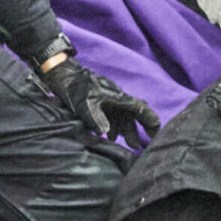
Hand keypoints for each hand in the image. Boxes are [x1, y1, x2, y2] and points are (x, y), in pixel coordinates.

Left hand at [41, 58, 160, 146]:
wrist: (63, 75)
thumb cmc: (75, 88)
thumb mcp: (84, 104)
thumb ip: (97, 119)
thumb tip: (106, 133)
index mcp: (118, 98)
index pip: (140, 109)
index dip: (150, 120)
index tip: (156, 132)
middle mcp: (116, 99)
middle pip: (133, 115)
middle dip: (140, 129)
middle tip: (145, 143)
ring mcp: (109, 101)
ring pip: (122, 117)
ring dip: (126, 130)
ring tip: (129, 145)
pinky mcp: (100, 102)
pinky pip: (112, 116)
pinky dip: (114, 127)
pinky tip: (109, 136)